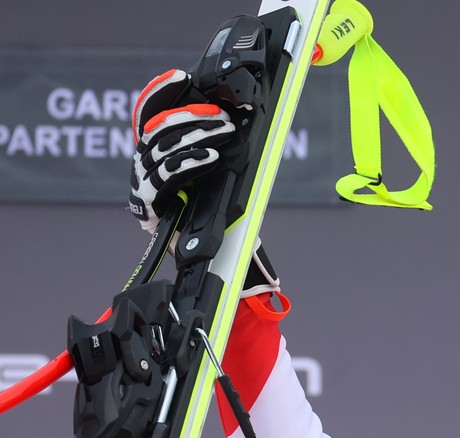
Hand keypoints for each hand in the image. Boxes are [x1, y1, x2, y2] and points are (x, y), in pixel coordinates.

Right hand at [127, 69, 239, 232]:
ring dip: (198, 136)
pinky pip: (166, 175)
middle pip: (160, 128)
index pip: (148, 113)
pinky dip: (190, 162)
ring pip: (164, 148)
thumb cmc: (206, 209)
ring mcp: (142, 181)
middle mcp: (143, 162)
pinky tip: (210, 157)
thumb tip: (230, 120)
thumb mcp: (211, 171)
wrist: (202, 251)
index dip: (159, 93)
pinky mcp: (147, 202)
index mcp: (154, 151)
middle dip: (193, 117)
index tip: (179, 77)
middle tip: (223, 116)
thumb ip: (210, 146)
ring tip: (224, 132)